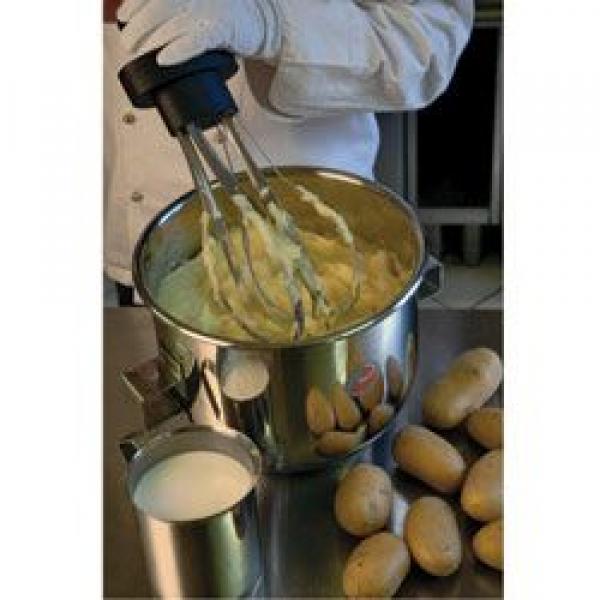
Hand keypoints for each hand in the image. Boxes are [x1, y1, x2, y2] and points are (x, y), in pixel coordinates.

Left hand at [117, 0, 280, 65]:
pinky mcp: (222, 29)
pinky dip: (177, 50)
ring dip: (151, 40)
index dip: (134, 3)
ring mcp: (210, 9)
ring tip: (138, 51)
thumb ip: (178, 5)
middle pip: (158, 6)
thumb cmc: (228, 15)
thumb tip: (145, 15)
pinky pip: (195, 41)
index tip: (122, 16)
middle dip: (137, 24)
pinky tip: (164, 59)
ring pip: (172, 23)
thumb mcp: (199, 2)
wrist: (263, 22)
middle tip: (127, 41)